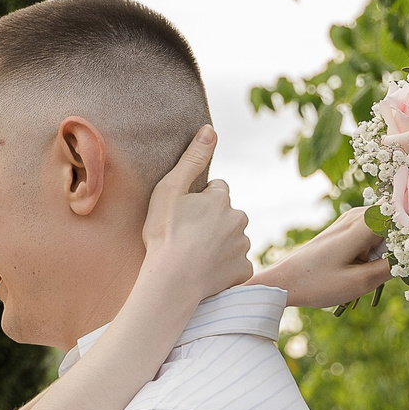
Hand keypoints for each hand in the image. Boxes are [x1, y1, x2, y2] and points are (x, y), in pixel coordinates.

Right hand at [139, 127, 251, 302]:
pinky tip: (206, 272)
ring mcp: (243, 246)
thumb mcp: (171, 189)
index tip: (185, 213)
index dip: (201, 200)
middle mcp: (239, 219)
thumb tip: (210, 129)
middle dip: (214, 222)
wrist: (172, 280)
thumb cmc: (165, 233)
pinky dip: (225, 268)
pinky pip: (236, 265)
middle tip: (188, 236)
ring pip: (233, 239)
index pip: (217, 190)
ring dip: (220, 244)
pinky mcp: (243, 270)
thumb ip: (192, 158)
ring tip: (195, 255)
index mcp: (221, 198)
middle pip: (228, 215)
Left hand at [251, 206, 392, 309]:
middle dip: (405, 243)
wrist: (284, 281)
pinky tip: (366, 269)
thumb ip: (393, 267)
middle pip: (399, 222)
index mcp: (363, 224)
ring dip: (390, 249)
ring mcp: (351, 220)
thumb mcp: (360, 282)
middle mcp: (358, 215)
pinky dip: (377, 250)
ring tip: (376, 272)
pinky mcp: (347, 229)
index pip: (407, 216)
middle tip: (399, 270)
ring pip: (388, 229)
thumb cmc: (317, 283)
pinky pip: (375, 234)